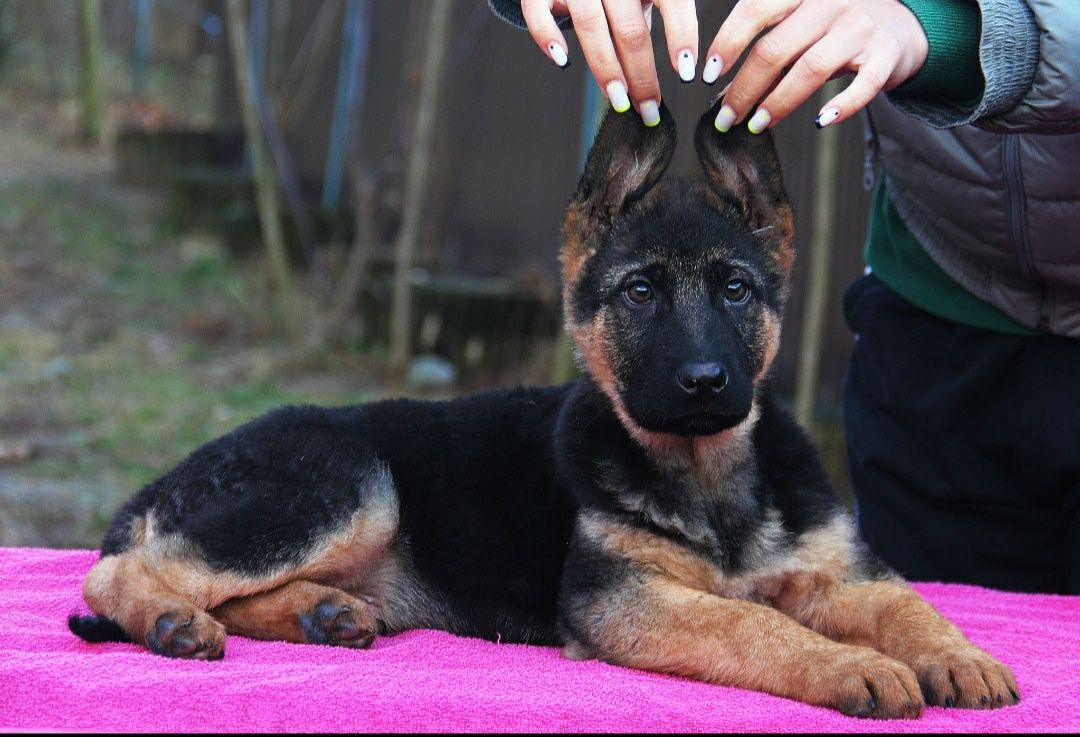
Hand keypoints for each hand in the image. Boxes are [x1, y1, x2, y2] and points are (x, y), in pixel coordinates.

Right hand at [520, 0, 698, 125]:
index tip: (687, 73)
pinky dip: (547, 35)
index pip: (671, 0)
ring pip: (591, 26)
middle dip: (641, 74)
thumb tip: (680, 68)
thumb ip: (653, 18)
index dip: (681, 34)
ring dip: (606, 68)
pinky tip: (562, 60)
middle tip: (649, 109)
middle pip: (630, 29)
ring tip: (618, 100)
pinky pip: (538, 11)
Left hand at [704, 0, 928, 131]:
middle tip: (726, 118)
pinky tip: (819, 122)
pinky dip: (841, 107)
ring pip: (811, 69)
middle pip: (775, 48)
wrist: (902, 24)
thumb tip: (721, 94)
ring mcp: (860, 26)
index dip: (728, 42)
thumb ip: (767, 56)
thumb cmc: (835, 29)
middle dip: (744, 88)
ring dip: (778, 103)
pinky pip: (862, 86)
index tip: (706, 75)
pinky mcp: (886, 54)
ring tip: (757, 125)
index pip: (755, 9)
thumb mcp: (800, 30)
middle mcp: (831, 1)